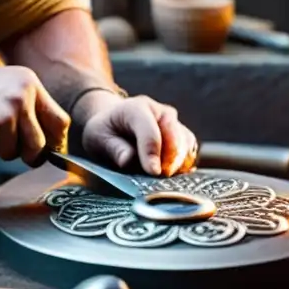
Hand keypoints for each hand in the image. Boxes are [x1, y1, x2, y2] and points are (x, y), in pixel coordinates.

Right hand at [0, 66, 69, 165]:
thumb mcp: (9, 89)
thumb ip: (29, 110)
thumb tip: (50, 143)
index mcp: (31, 84)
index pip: (60, 120)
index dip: (56, 141)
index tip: (50, 151)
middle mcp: (25, 93)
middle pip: (41, 141)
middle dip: (30, 154)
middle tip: (19, 153)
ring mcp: (11, 108)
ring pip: (17, 150)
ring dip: (1, 150)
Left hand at [79, 94, 197, 176]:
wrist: (115, 121)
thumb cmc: (106, 130)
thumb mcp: (98, 138)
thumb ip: (114, 149)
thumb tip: (129, 160)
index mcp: (138, 108)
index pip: (150, 132)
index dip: (152, 153)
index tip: (153, 172)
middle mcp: (161, 112)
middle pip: (175, 138)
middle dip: (169, 162)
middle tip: (157, 180)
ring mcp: (174, 123)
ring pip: (186, 146)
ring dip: (177, 165)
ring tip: (160, 178)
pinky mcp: (182, 136)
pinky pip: (190, 152)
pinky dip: (183, 165)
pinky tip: (169, 175)